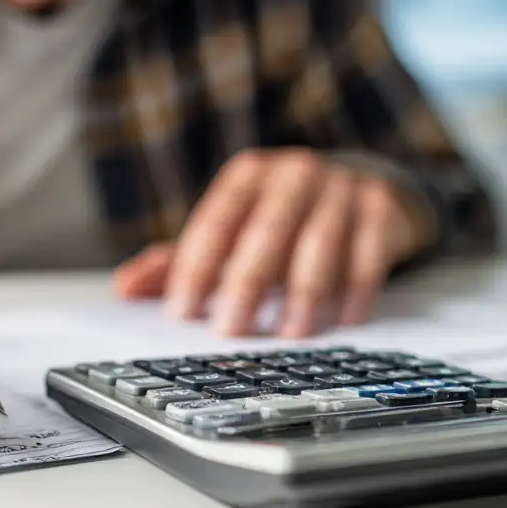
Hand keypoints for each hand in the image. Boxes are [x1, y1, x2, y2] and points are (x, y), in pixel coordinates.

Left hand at [113, 149, 424, 337]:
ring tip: (290, 334)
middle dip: (247, 283)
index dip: (197, 267)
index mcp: (248, 175)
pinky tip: (342, 321)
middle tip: (232, 330)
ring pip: (320, 244)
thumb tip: (124, 289)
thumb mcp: (230, 232)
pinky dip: (354, 291)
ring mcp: (341, 188)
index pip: (216, 220)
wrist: (361, 187)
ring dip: (303, 294)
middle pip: (266, 231)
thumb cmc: (280, 220)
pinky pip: (369, 254)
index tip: (183, 311)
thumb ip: (179, 261)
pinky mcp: (381, 208)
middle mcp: (294, 173)